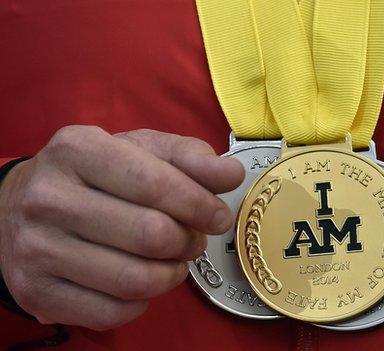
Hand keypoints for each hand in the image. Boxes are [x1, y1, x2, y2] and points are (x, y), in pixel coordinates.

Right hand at [0, 126, 242, 329]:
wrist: (19, 209)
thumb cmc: (96, 176)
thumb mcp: (141, 150)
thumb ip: (189, 158)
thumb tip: (231, 173)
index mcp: (78, 150)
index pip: (155, 184)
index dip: (199, 205)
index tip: (219, 216)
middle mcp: (48, 197)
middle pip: (150, 234)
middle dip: (188, 241)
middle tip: (194, 239)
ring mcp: (36, 249)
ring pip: (135, 280)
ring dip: (171, 274)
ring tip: (174, 260)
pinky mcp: (36, 292)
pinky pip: (113, 312)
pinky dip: (144, 302)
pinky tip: (143, 280)